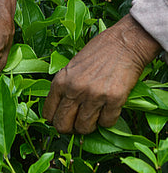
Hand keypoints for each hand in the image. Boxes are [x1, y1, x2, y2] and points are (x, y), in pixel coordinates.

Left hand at [43, 14, 161, 133]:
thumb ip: (64, 88)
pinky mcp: (114, 99)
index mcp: (60, 81)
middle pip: (63, 125)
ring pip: (84, 128)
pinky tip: (108, 109)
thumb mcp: (71, 67)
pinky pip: (106, 123)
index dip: (54, 120)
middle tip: (76, 124)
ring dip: (89, 126)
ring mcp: (94, 95)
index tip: (62, 120)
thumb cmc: (97, 53)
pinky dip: (107, 120)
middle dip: (69, 129)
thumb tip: (60, 111)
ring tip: (93, 116)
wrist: (124, 43)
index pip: (48, 113)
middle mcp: (74, 89)